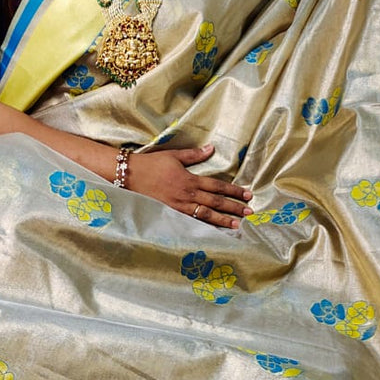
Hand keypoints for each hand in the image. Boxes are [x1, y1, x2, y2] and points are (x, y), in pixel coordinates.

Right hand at [126, 143, 252, 228]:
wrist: (130, 176)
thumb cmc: (152, 164)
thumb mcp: (174, 156)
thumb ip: (194, 155)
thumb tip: (211, 148)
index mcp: (190, 179)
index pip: (217, 186)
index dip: (234, 190)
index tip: (247, 194)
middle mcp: (187, 194)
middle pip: (215, 202)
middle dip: (234, 207)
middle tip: (250, 212)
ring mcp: (179, 206)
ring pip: (206, 215)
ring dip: (223, 220)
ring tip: (237, 225)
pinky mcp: (172, 214)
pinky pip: (192, 222)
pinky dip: (205, 226)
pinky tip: (214, 230)